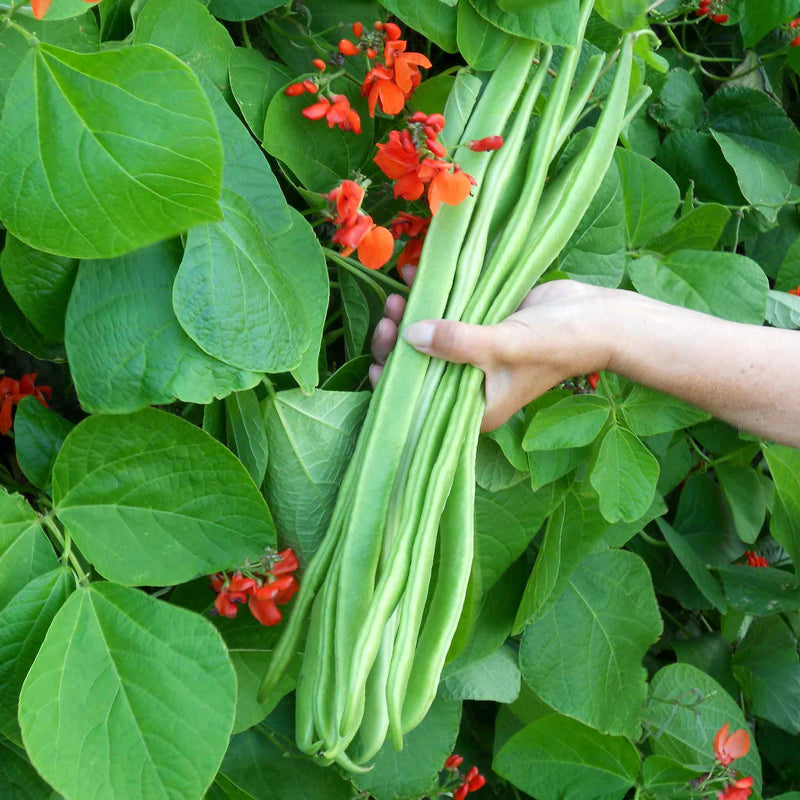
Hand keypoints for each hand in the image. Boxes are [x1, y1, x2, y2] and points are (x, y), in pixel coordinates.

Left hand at [370, 279, 614, 431]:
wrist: (598, 317)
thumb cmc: (556, 343)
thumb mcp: (504, 346)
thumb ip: (458, 343)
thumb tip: (409, 335)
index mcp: (475, 406)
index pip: (424, 402)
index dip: (396, 385)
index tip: (380, 360)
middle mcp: (469, 383)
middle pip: (420, 368)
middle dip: (398, 344)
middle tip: (390, 317)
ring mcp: (474, 353)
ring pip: (429, 339)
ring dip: (410, 318)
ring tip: (398, 296)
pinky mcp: (479, 324)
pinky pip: (446, 313)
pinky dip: (431, 297)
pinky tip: (413, 277)